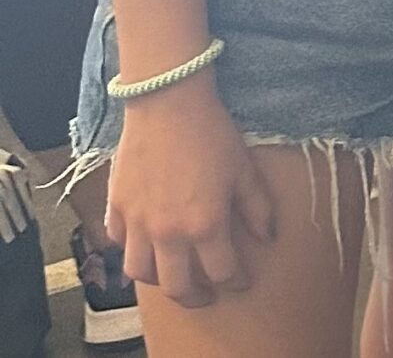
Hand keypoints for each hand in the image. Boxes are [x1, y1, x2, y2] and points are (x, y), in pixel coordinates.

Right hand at [103, 80, 275, 307]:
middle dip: (196, 296)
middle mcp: (168, 232)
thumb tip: (268, 237)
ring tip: (173, 273)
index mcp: (206, 224)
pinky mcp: (115, 208)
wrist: (168, 104)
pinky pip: (119, 243)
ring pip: (140, 273)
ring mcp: (137, 223)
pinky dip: (131, 250)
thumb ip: (257, 208)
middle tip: (206, 294)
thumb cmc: (212, 134)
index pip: (222, 272)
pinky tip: (145, 243)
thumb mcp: (244, 170)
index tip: (242, 281)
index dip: (236, 281)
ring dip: (159, 279)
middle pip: (178, 286)